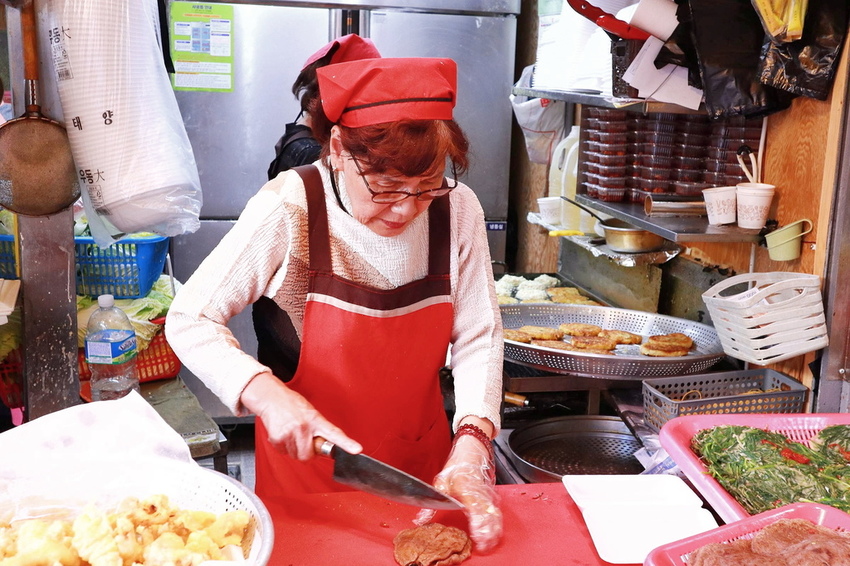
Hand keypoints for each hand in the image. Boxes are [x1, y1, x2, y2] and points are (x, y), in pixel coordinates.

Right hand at [240, 372, 361, 459]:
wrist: (271, 397)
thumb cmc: (291, 404)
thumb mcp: (310, 412)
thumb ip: (318, 428)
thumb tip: (324, 446)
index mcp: (316, 419)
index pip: (334, 433)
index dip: (347, 443)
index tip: (357, 450)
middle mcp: (304, 427)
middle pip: (309, 456)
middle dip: (306, 453)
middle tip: (303, 440)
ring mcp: (291, 433)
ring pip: (295, 456)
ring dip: (293, 449)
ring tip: (291, 433)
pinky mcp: (278, 438)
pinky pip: (283, 452)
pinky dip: (282, 446)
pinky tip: (282, 434)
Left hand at [415, 430, 502, 552]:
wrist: (471, 452)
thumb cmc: (457, 467)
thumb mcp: (440, 482)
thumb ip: (431, 504)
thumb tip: (420, 520)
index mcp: (468, 490)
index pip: (476, 510)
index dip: (478, 525)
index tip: (477, 537)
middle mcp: (480, 493)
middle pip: (489, 516)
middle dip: (489, 532)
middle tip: (484, 546)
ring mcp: (487, 494)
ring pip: (495, 514)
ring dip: (494, 529)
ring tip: (490, 543)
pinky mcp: (491, 496)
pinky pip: (496, 511)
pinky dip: (496, 523)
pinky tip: (494, 532)